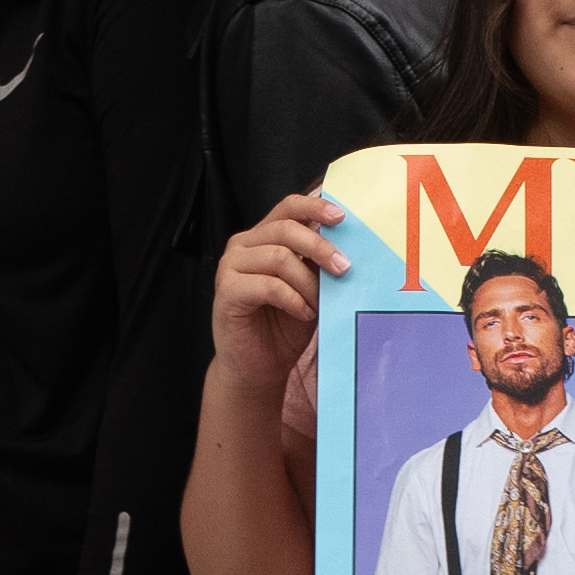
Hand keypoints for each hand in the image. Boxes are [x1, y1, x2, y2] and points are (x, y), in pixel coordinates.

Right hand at [208, 191, 348, 392]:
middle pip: (286, 229)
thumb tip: (348, 245)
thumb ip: (319, 264)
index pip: (288, 207)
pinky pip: (269, 286)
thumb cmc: (284, 326)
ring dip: (308, 282)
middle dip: (320, 247)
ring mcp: (230, 267)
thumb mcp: (310, 288)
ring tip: (319, 304)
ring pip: (279, 257)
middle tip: (344, 268)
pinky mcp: (226, 291)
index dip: (315, 206)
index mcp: (263, 237)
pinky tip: (304, 313)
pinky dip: (294, 299)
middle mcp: (243, 246)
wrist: (258, 368)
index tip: (342, 217)